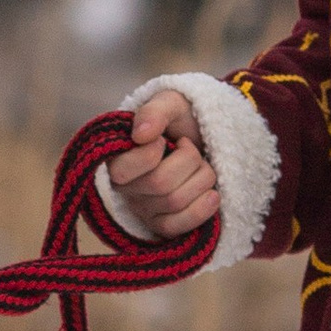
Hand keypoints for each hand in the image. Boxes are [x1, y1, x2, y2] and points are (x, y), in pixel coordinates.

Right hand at [106, 92, 221, 241]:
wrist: (205, 137)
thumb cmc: (181, 119)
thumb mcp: (170, 103)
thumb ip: (154, 111)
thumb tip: (141, 134)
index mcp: (117, 158)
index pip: (125, 168)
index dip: (153, 152)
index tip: (165, 139)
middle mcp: (125, 188)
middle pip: (160, 184)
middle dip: (189, 160)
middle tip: (191, 148)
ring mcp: (144, 209)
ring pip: (175, 202)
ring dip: (202, 179)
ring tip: (204, 167)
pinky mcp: (162, 225)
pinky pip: (177, 227)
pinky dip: (201, 209)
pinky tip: (212, 195)